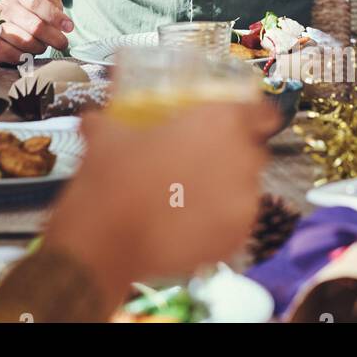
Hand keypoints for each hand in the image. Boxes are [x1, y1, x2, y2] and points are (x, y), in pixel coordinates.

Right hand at [0, 0, 72, 63]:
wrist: (8, 33)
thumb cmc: (32, 17)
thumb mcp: (45, 4)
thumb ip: (52, 0)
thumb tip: (54, 0)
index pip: (37, 2)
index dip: (55, 16)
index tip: (69, 27)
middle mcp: (5, 6)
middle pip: (35, 24)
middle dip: (53, 36)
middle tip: (62, 43)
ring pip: (25, 41)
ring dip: (39, 47)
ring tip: (42, 47)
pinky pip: (11, 53)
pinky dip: (24, 57)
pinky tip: (28, 55)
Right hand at [44, 100, 273, 305]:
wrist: (105, 240)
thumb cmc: (111, 176)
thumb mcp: (106, 136)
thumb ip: (109, 122)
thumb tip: (95, 121)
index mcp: (220, 123)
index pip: (262, 114)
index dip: (252, 118)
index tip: (234, 123)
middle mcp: (242, 160)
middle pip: (254, 152)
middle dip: (232, 155)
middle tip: (199, 161)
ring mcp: (243, 205)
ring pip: (245, 190)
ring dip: (224, 190)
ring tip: (187, 198)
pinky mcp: (235, 241)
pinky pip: (234, 224)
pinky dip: (216, 223)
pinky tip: (185, 225)